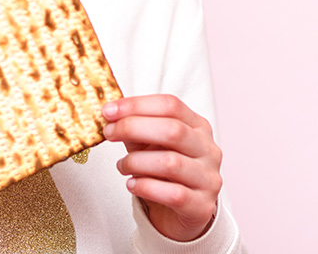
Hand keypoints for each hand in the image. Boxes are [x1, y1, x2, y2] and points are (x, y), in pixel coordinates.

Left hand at [102, 95, 223, 241]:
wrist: (178, 214)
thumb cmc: (163, 173)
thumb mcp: (150, 145)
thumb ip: (135, 128)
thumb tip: (110, 115)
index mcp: (198, 127)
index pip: (171, 105)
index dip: (138, 105)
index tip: (108, 110)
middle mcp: (208, 149)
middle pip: (173, 130)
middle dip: (134, 128)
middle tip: (109, 133)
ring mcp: (208, 178)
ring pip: (171, 163)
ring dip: (137, 162)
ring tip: (121, 165)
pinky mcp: (201, 206)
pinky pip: (172, 194)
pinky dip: (145, 187)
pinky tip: (132, 185)